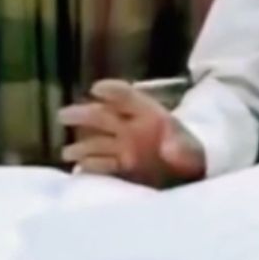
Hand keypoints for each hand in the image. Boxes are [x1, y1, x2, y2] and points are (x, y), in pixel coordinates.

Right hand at [58, 79, 205, 187]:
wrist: (195, 171)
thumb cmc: (194, 152)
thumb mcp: (193, 148)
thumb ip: (181, 147)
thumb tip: (170, 149)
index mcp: (150, 115)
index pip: (129, 97)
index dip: (113, 91)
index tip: (96, 88)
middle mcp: (133, 128)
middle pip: (104, 116)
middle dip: (84, 114)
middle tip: (63, 115)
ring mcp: (126, 146)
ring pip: (99, 142)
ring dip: (82, 146)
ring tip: (66, 152)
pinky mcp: (124, 166)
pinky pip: (103, 164)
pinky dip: (90, 167)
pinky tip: (78, 170)